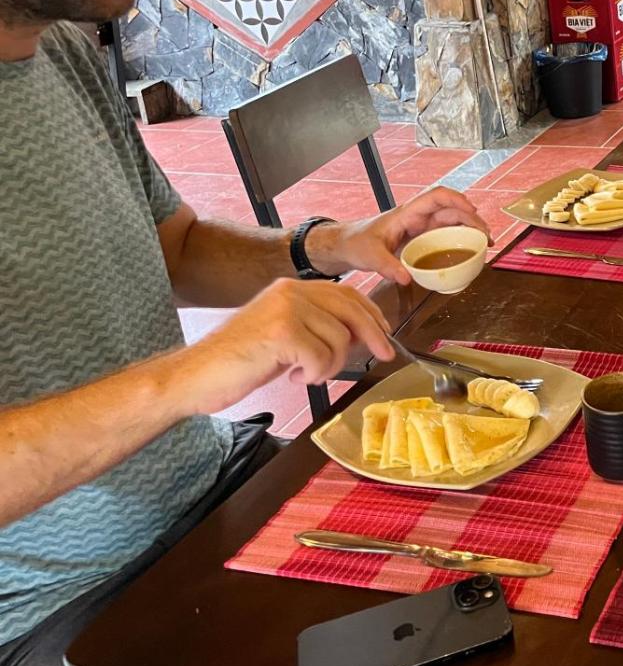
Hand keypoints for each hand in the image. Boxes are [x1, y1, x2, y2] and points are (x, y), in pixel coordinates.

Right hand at [179, 279, 394, 414]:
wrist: (194, 375)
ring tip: (306, 373)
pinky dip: (314, 374)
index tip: (386, 333)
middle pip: (351, 310)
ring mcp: (285, 310)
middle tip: (383, 356)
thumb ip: (316, 326)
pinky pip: (321, 357)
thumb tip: (360, 334)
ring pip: (339, 338)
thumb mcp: (283, 334)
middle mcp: (290, 292)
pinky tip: (294, 377)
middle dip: (373, 336)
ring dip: (330, 365)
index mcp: (291, 288)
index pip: (346, 293)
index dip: (371, 313)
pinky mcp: (281, 333)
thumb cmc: (238, 360)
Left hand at [309, 187, 491, 285]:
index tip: (472, 211)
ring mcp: (421, 226)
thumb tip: (407, 278)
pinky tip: (470, 248)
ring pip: (452, 220)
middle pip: (451, 209)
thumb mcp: (370, 256)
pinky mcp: (421, 236)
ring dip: (470, 227)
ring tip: (485, 242)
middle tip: (486, 236)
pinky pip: (446, 232)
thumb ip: (387, 266)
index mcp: (407, 213)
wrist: (346, 245)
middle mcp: (417, 216)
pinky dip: (461, 237)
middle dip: (472, 219)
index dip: (457, 200)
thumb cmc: (356, 243)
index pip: (437, 196)